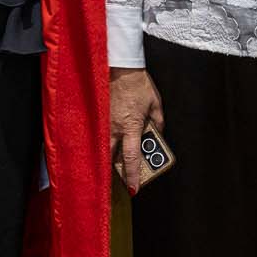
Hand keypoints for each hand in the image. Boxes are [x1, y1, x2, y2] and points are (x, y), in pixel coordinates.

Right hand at [109, 67, 164, 194]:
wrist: (120, 67)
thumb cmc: (138, 84)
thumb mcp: (155, 104)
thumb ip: (157, 122)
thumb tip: (157, 134)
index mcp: (131, 127)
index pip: (131, 158)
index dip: (133, 175)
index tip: (134, 188)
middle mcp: (115, 128)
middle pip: (113, 158)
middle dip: (119, 170)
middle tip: (125, 176)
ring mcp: (104, 122)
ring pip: (104, 148)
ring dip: (110, 157)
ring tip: (116, 162)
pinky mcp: (98, 116)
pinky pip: (99, 135)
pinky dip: (103, 142)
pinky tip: (107, 144)